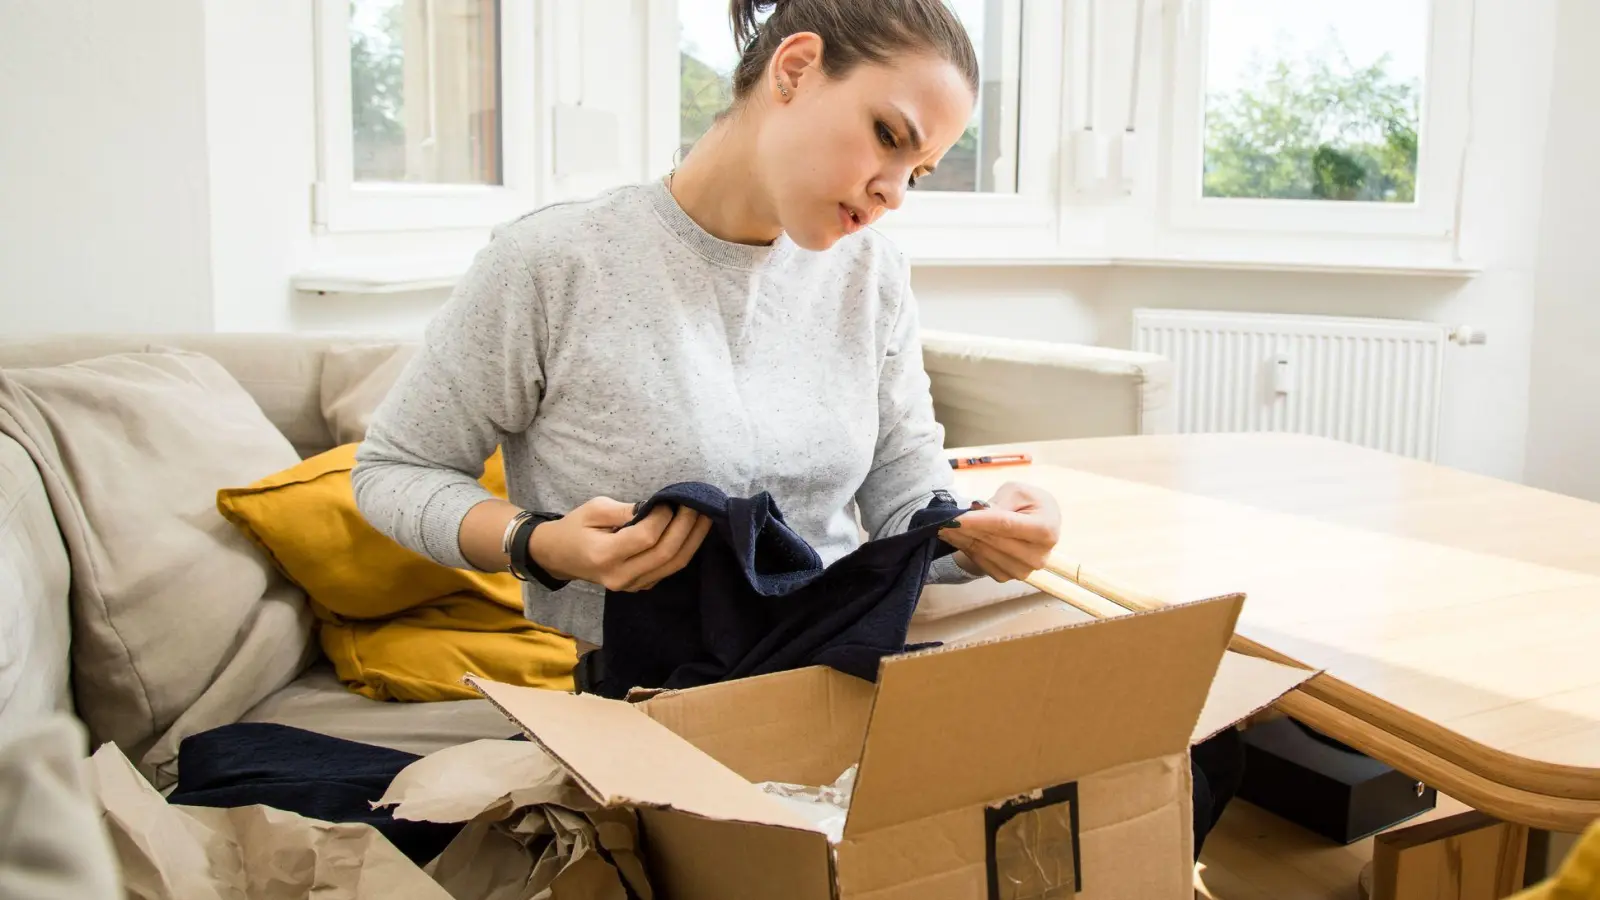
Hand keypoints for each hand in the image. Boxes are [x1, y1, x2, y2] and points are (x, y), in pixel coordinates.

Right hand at [527, 497, 711, 591]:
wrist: (558, 557)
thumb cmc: (575, 528)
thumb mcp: (593, 509)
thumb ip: (624, 510)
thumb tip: (656, 507)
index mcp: (604, 555)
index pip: (646, 537)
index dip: (663, 518)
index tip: (669, 501)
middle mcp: (620, 576)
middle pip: (665, 554)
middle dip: (686, 527)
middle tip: (697, 505)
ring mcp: (630, 586)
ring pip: (672, 566)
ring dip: (692, 541)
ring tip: (705, 518)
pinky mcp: (638, 587)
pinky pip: (667, 571)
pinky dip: (683, 552)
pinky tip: (693, 534)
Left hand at [939, 482, 1061, 582]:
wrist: (1036, 524)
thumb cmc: (1028, 503)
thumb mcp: (1018, 492)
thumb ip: (1000, 502)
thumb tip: (977, 513)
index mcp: (1046, 530)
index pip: (1006, 525)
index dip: (978, 521)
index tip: (955, 517)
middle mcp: (1037, 556)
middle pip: (992, 540)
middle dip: (964, 528)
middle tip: (940, 519)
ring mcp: (1022, 570)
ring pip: (983, 552)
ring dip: (960, 539)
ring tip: (942, 526)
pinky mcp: (1007, 577)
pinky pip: (980, 562)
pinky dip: (965, 548)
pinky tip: (953, 537)